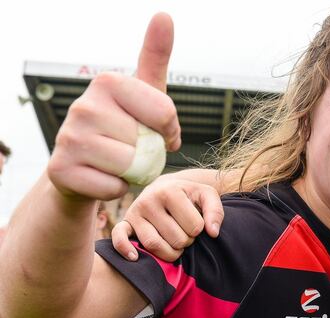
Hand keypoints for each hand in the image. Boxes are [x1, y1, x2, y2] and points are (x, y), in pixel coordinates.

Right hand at [47, 13, 180, 201]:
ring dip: (134, 172)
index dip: (170, 131)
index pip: (165, 113)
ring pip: (131, 166)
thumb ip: (155, 57)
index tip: (158, 132)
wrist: (85, 167)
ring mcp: (68, 137)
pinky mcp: (60, 169)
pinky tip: (103, 177)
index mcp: (107, 82)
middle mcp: (83, 105)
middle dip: (149, 154)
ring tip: (118, 163)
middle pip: (147, 143)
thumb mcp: (144, 93)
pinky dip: (117, 189)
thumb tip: (164, 15)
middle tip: (132, 149)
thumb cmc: (124, 126)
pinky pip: (113, 188)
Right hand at [112, 179, 224, 260]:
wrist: (165, 188)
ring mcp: (135, 212)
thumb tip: (212, 233)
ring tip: (176, 245)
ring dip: (170, 253)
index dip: (200, 230)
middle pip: (175, 238)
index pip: (194, 227)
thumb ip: (215, 211)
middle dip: (187, 242)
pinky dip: (125, 249)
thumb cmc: (189, 195)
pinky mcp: (125, 223)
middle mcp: (149, 200)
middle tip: (187, 235)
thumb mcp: (206, 195)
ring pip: (154, 244)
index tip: (198, 225)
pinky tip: (136, 257)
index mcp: (170, 191)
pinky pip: (119, 238)